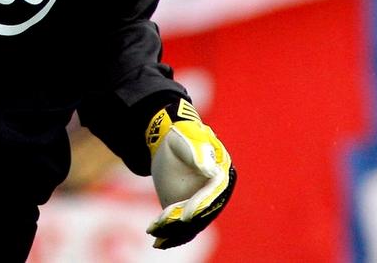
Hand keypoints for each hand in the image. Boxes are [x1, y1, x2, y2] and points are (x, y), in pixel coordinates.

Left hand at [145, 98, 235, 249]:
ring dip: (173, 231)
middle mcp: (216, 194)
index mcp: (222, 173)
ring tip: (154, 230)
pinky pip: (182, 229)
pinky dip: (170, 236)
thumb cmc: (181, 135)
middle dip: (181, 222)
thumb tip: (212, 171)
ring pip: (190, 225)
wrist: (170, 142)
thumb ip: (197, 152)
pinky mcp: (188, 211)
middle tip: (161, 223)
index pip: (213, 195)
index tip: (185, 215)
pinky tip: (156, 241)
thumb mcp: (186, 137)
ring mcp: (202, 205)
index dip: (200, 206)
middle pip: (201, 214)